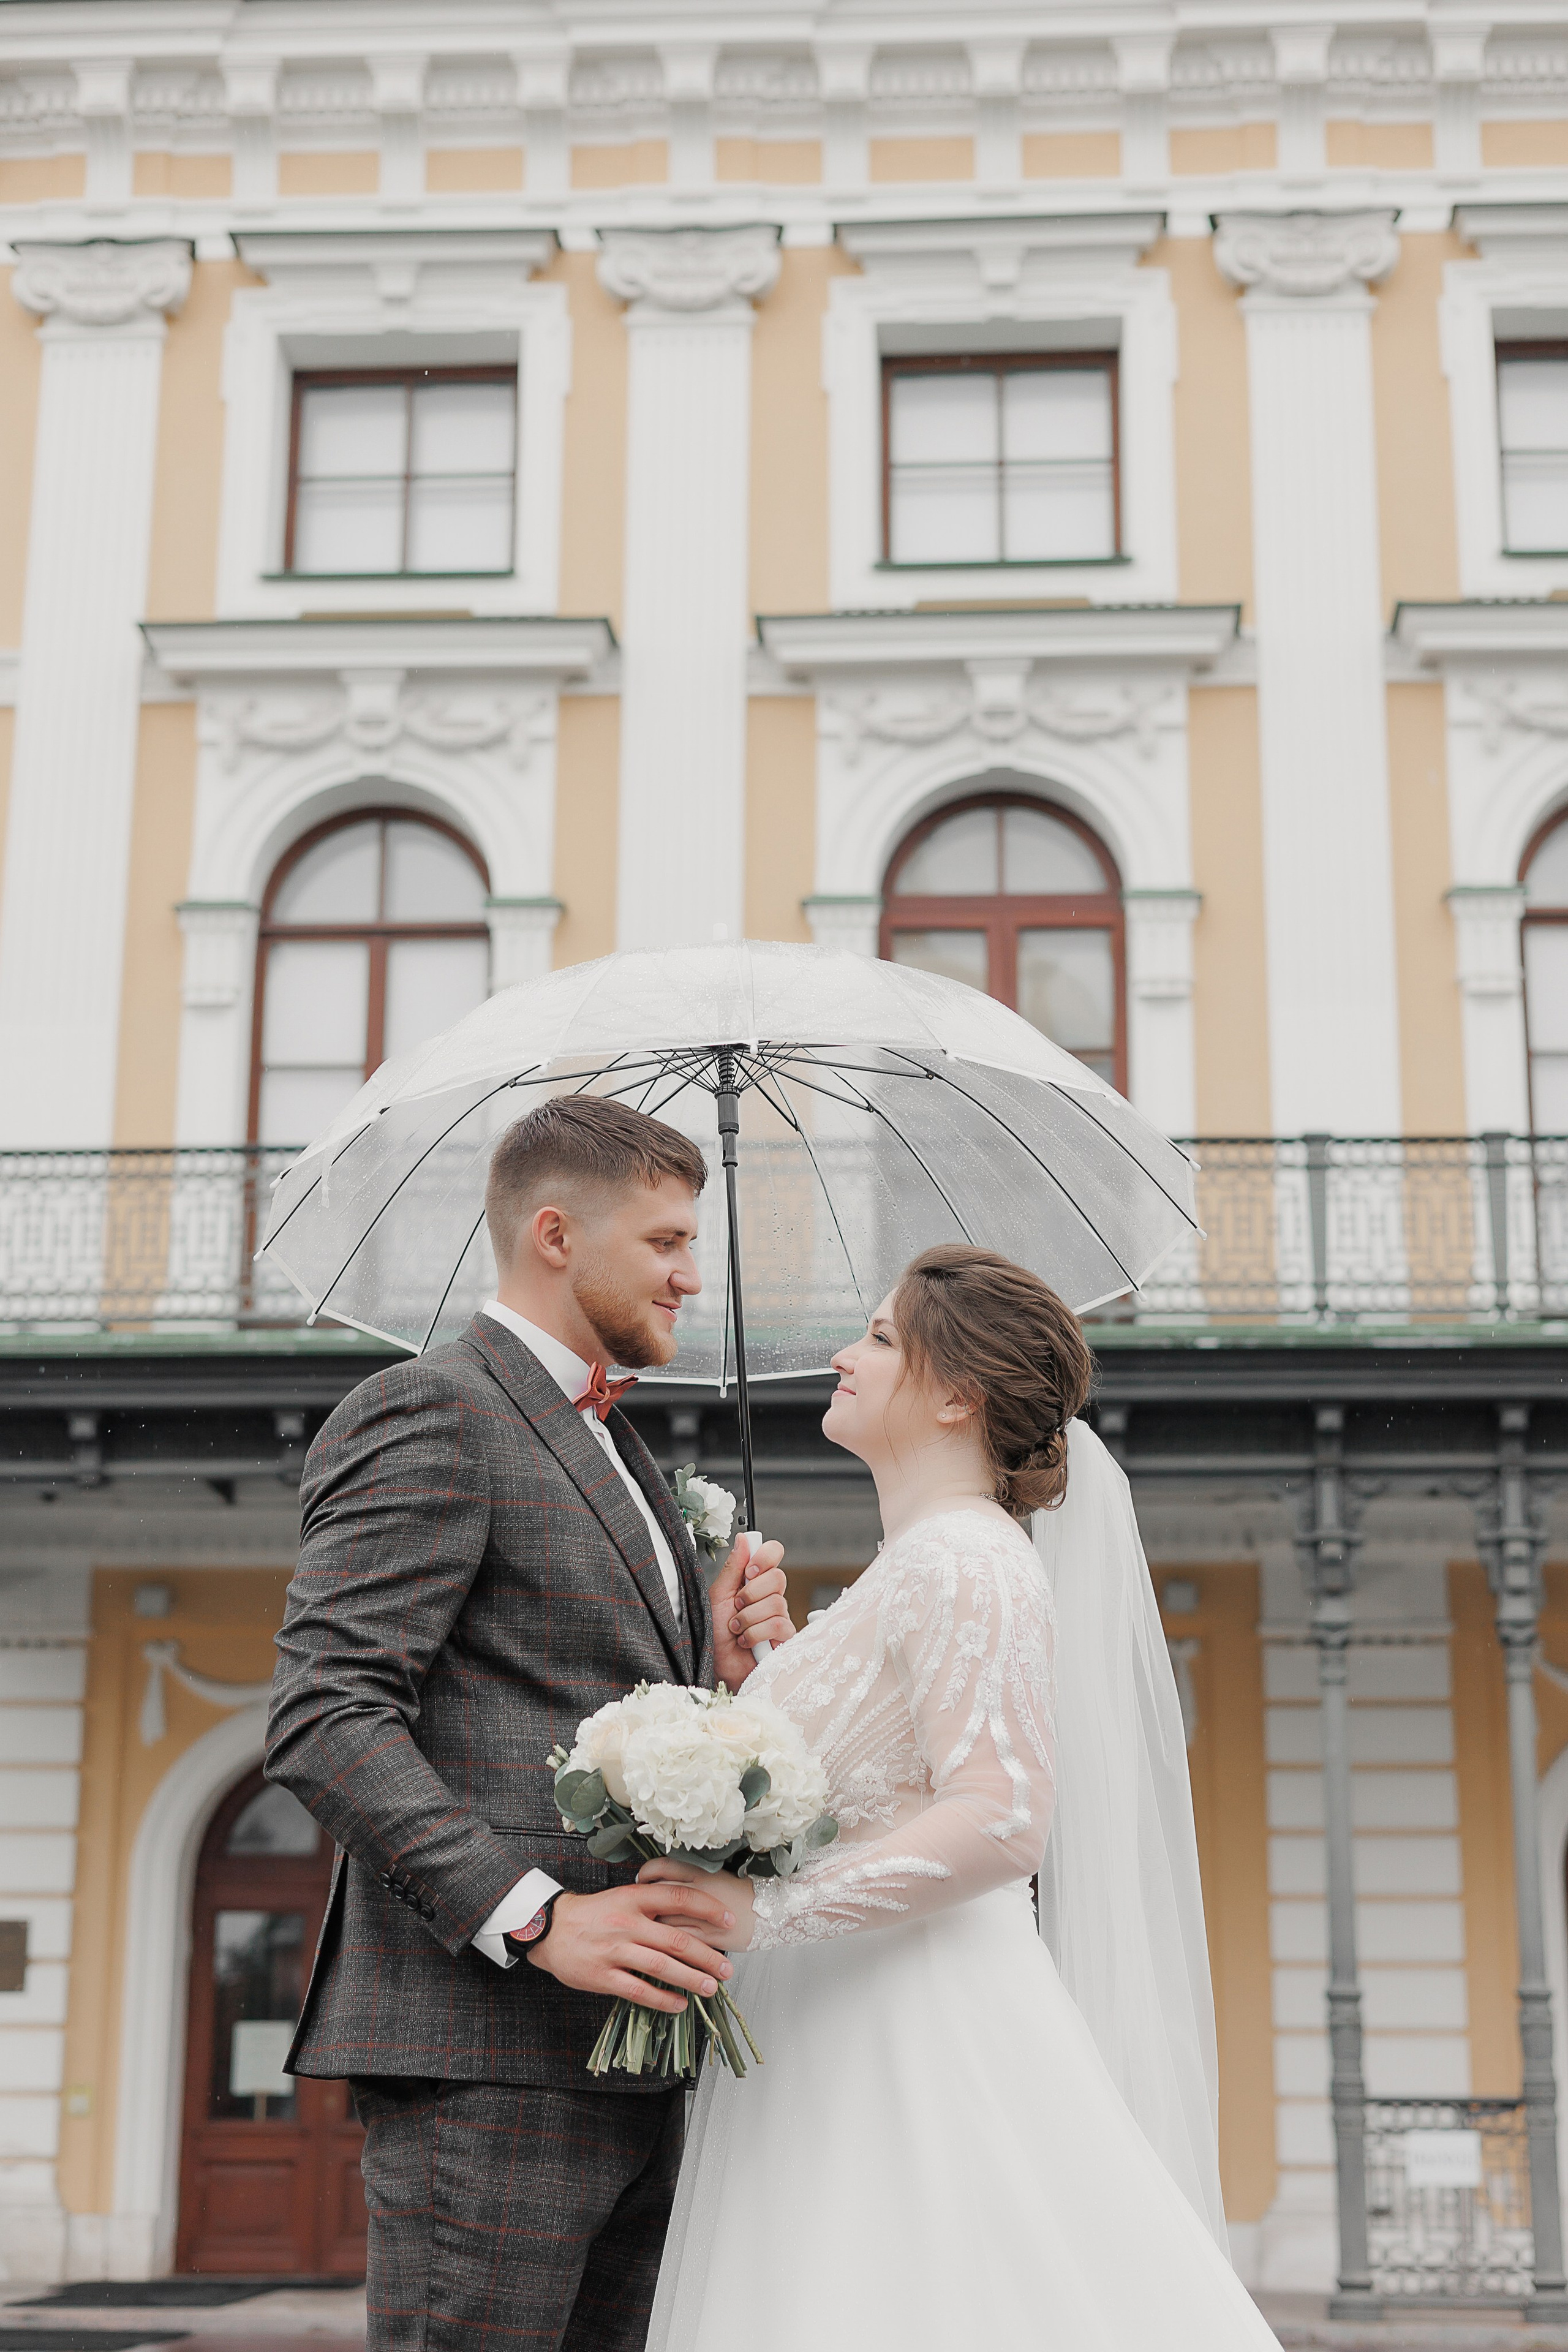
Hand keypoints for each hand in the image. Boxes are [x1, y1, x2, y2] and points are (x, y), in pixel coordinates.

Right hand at [525, 1881, 737, 2012]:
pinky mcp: (602, 1976)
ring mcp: (614, 1950)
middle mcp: (627, 1922)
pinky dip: (662, 2000)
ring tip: (710, 1988)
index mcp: (634, 1897)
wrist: (550, 1928)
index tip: (729, 1920)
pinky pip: (638, 1990)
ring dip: (691, 1979)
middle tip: (727, 1969)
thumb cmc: (594, 1914)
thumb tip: (692, 1918)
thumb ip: (653, 1905)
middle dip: (707, 1956)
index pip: (679, 1898)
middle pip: (677, 1939)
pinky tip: (678, 2005)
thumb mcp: (623, 1897)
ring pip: (661, 1967)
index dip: (708, 1908)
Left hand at [639, 1857, 755, 1952]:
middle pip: (658, 1894)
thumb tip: (664, 1881)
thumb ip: (692, 1879)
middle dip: (643, 1902)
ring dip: (651, 1927)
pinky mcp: (708, 1938)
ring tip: (647, 1931)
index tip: (642, 1878)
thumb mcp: (718, 1877)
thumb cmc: (744, 1895)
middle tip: (639, 1908)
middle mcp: (699, 1891)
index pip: (663, 1866)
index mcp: (702, 1872)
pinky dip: (667, 1946)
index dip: (647, 1872)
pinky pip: (679, 1943)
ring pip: (664, 1921)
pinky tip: (662, 1948)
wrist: (772, 1913)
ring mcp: (703, 1915)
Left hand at [709, 1532, 793, 1688]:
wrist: (715, 1665)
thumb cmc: (713, 1633)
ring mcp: (779, 1616)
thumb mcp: (718, 1596)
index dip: (766, 1557)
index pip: (774, 1553)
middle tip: (736, 1606)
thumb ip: (734, 1568)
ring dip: (747, 1619)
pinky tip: (746, 1642)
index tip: (750, 1571)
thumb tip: (744, 1539)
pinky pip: (778, 1624)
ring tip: (736, 1630)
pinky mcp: (785, 1637)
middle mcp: (770, 1596)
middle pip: (778, 1577)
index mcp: (754, 1581)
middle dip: (750, 1594)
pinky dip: (755, 1634)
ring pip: (777, 1603)